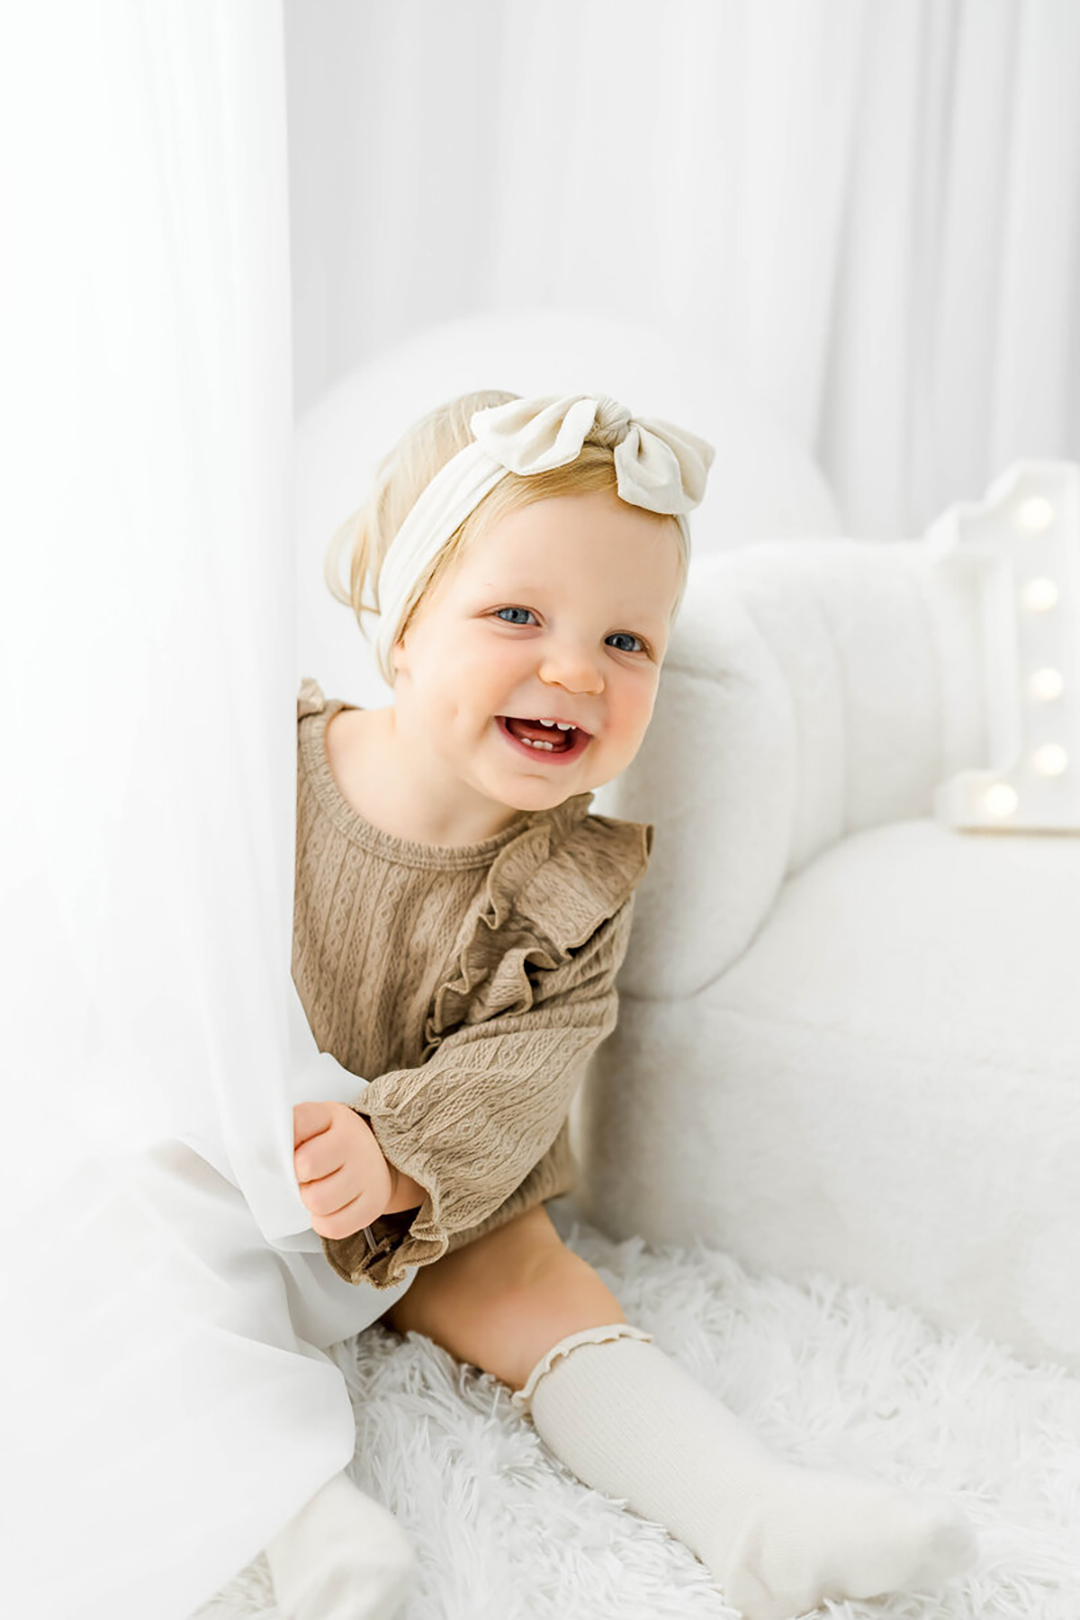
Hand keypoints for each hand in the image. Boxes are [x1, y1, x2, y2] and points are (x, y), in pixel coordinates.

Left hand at [292, 1100, 394, 1238]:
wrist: (379, 1158)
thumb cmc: (335, 1143)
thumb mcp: (315, 1123)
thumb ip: (290, 1131)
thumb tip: (260, 1150)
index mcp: (332, 1117)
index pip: (296, 1124)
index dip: (284, 1142)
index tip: (287, 1149)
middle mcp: (354, 1143)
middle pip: (305, 1166)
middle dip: (297, 1176)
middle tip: (304, 1175)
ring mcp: (367, 1174)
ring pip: (317, 1202)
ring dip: (309, 1201)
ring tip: (317, 1190)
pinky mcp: (373, 1204)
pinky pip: (334, 1226)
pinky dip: (324, 1222)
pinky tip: (328, 1208)